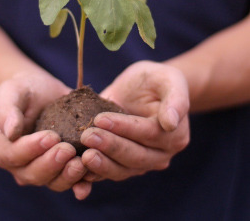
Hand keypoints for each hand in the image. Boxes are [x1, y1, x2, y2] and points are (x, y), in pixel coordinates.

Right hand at [0, 71, 92, 199]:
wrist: (41, 93)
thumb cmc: (22, 91)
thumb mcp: (10, 93)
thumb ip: (7, 111)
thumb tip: (11, 132)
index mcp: (3, 150)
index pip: (15, 154)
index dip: (32, 148)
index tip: (51, 136)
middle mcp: (20, 167)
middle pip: (33, 173)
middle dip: (51, 163)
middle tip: (68, 149)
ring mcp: (41, 172)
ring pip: (53, 182)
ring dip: (67, 176)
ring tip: (82, 163)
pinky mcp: (61, 171)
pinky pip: (70, 183)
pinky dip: (80, 184)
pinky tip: (90, 181)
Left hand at [80, 61, 189, 181]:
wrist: (140, 90)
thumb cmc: (154, 80)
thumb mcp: (168, 79)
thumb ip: (175, 98)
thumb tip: (171, 123)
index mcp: (174, 135)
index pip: (148, 134)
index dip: (124, 128)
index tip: (100, 119)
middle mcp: (159, 155)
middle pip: (135, 156)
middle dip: (109, 147)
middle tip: (86, 136)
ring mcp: (140, 164)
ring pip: (121, 170)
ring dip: (101, 165)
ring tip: (83, 156)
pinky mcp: (121, 166)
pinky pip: (107, 174)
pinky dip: (93, 176)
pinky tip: (78, 172)